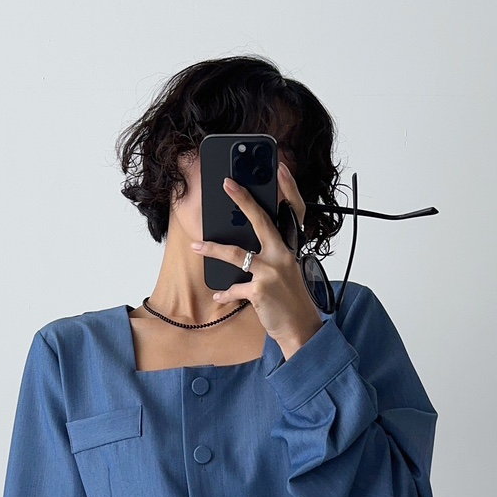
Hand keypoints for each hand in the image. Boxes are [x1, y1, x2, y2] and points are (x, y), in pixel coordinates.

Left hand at [190, 162, 323, 356]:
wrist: (300, 328)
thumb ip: (270, 255)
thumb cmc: (290, 299)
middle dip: (242, 200)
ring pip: (236, 254)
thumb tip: (245, 245)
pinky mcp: (260, 290)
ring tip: (196, 245)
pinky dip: (225, 294)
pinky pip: (234, 288)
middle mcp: (282, 255)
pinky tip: (218, 297)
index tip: (281, 168)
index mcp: (289, 248)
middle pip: (260, 221)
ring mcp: (271, 272)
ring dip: (213, 249)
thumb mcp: (285, 271)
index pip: (292, 212)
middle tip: (227, 183)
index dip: (288, 188)